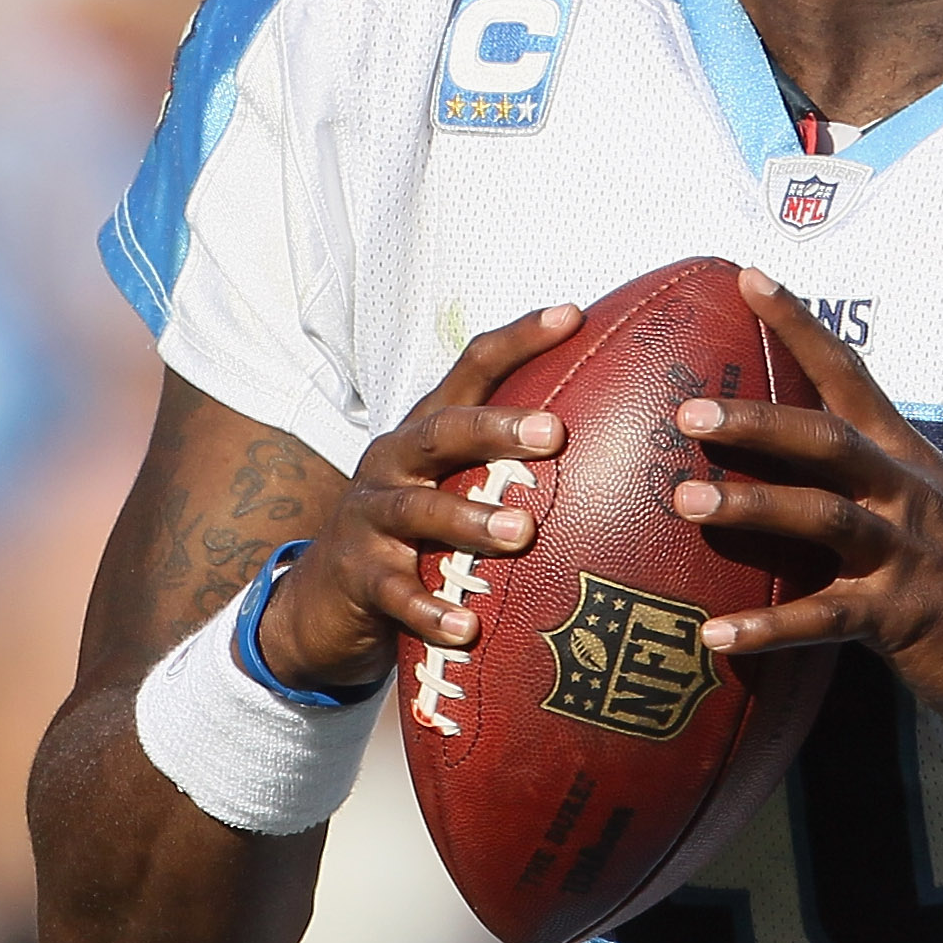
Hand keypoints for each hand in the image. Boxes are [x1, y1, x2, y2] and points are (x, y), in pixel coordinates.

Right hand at [254, 307, 581, 692]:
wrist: (323, 601)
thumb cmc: (415, 535)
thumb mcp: (452, 486)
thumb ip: (508, 463)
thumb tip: (620, 445)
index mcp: (426, 431)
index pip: (471, 369)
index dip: (520, 339)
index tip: (573, 314)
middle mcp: (394, 463)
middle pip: (442, 432)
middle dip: (496, 427)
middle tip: (554, 432)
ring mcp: (371, 519)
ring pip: (419, 512)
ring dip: (470, 519)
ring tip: (521, 532)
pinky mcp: (359, 577)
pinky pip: (396, 594)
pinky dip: (431, 610)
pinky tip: (467, 628)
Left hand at [668, 270, 942, 743]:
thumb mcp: (936, 505)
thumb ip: (874, 477)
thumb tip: (804, 453)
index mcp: (909, 459)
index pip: (850, 376)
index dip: (800, 326)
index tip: (748, 278)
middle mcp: (907, 495)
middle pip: (828, 441)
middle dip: (758, 423)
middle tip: (689, 414)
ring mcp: (906, 554)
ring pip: (823, 518)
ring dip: (753, 509)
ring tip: (686, 504)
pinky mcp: (902, 617)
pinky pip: (825, 619)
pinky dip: (768, 627)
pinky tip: (716, 636)